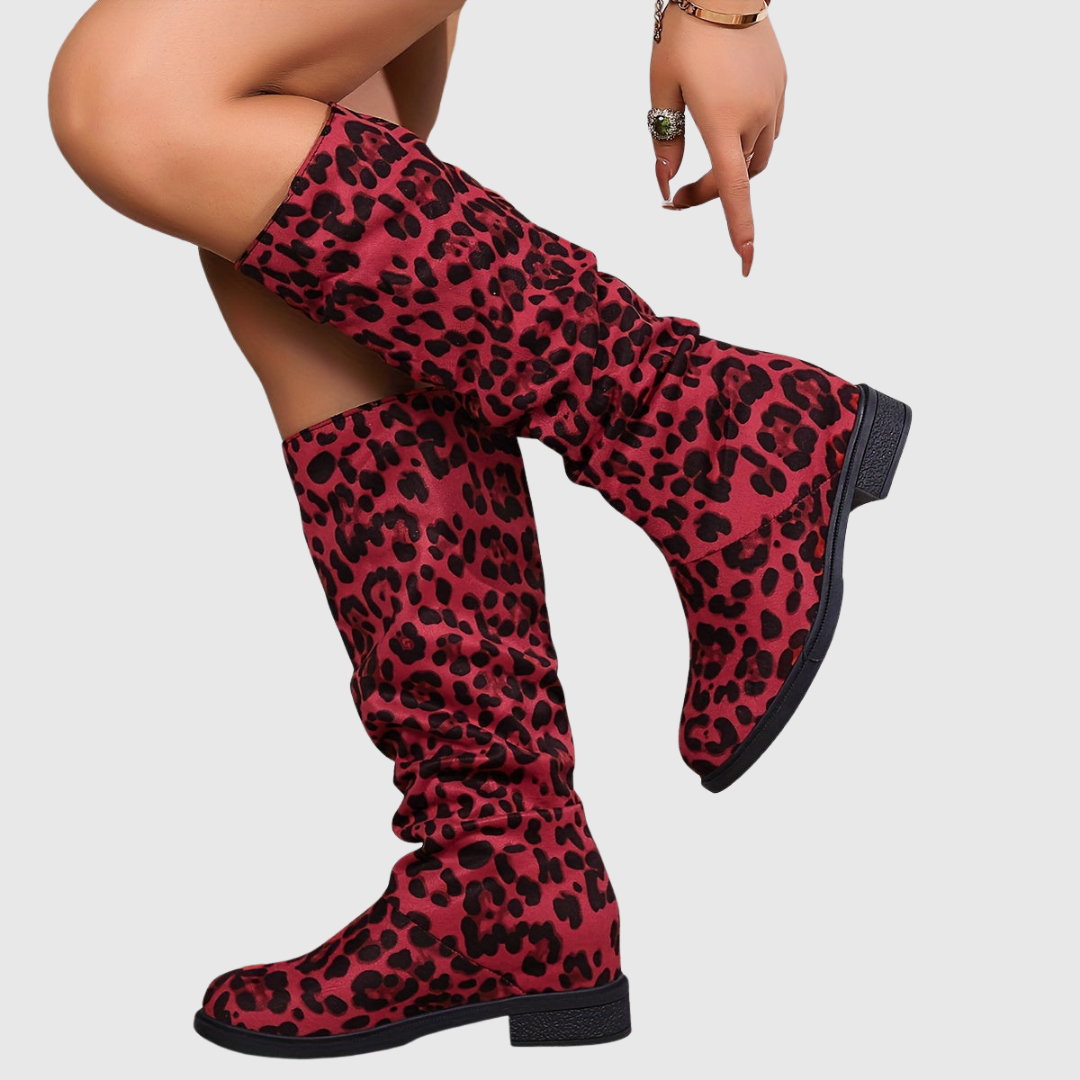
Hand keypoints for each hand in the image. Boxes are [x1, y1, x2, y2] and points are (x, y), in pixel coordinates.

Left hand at [650, 4, 786, 275]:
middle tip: (676, 196)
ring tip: (703, 158)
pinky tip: (726, 121)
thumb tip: (665, 184)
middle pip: (740, 178)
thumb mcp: (662, 90)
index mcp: (723, 122)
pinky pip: (769, 127)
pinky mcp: (781, 84)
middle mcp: (755, 116)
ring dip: (733, 167)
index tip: (746, 263)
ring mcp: (773, 100)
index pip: (734, 192)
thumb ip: (664, 142)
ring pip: (758, 155)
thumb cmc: (684, 36)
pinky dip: (748, 140)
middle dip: (711, 193)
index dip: (740, 231)